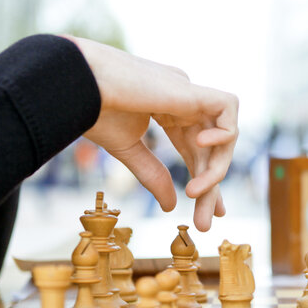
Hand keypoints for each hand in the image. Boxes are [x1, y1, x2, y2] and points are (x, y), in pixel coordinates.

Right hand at [66, 36, 237, 231]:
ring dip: (215, 169)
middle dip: (211, 186)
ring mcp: (189, 92)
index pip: (197, 146)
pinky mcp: (192, 87)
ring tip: (194, 193)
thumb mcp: (128, 150)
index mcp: (167, 109)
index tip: (211, 211)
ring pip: (224, 134)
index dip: (207, 176)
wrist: (79, 84)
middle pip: (210, 148)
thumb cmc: (94, 110)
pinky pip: (228, 107)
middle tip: (205, 222)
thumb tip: (170, 206)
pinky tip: (200, 145)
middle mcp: (183, 100)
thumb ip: (152, 174)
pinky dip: (223, 133)